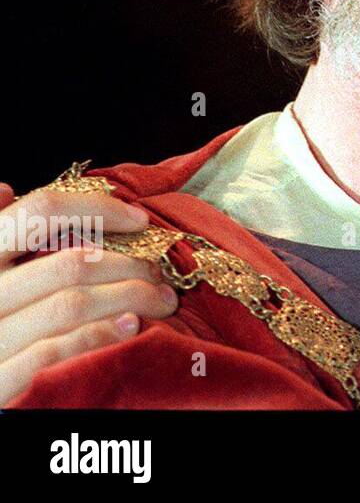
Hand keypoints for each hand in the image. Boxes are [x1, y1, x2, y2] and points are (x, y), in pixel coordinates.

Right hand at [0, 182, 179, 405]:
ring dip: (130, 298)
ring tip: (162, 301)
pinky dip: (101, 335)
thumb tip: (4, 190)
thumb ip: (2, 237)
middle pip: (69, 263)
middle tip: (160, 273)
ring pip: (71, 304)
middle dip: (129, 265)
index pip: (39, 211)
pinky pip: (56, 351)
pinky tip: (131, 327)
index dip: (96, 208)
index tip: (140, 218)